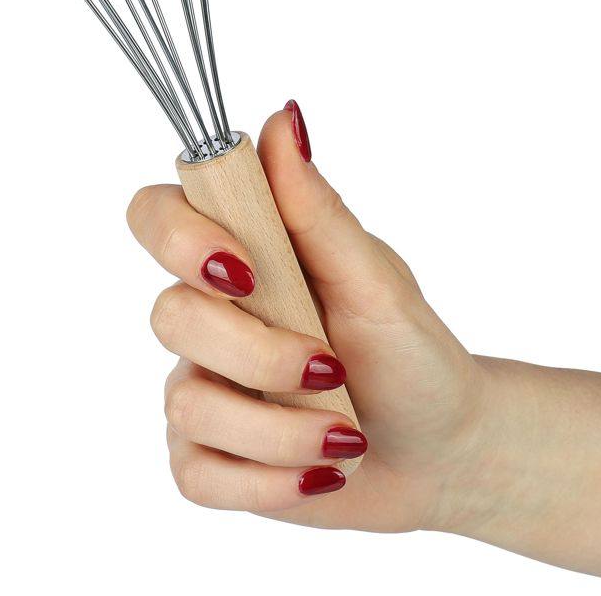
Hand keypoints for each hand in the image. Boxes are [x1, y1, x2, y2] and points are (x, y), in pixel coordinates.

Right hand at [126, 103, 488, 531]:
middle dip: (255, 353)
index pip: (158, 215)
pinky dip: (266, 482)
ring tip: (345, 437)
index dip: (180, 238)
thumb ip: (317, 207)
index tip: (247, 271)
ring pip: (187, 404)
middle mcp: (214, 316)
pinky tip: (319, 474)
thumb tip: (284, 117)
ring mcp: (206, 386)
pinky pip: (196, 472)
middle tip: (328, 369)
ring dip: (279, 430)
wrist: (442, 449)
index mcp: (247, 256)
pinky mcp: (210, 456)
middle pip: (169, 316)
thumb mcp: (376, 280)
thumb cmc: (413, 353)